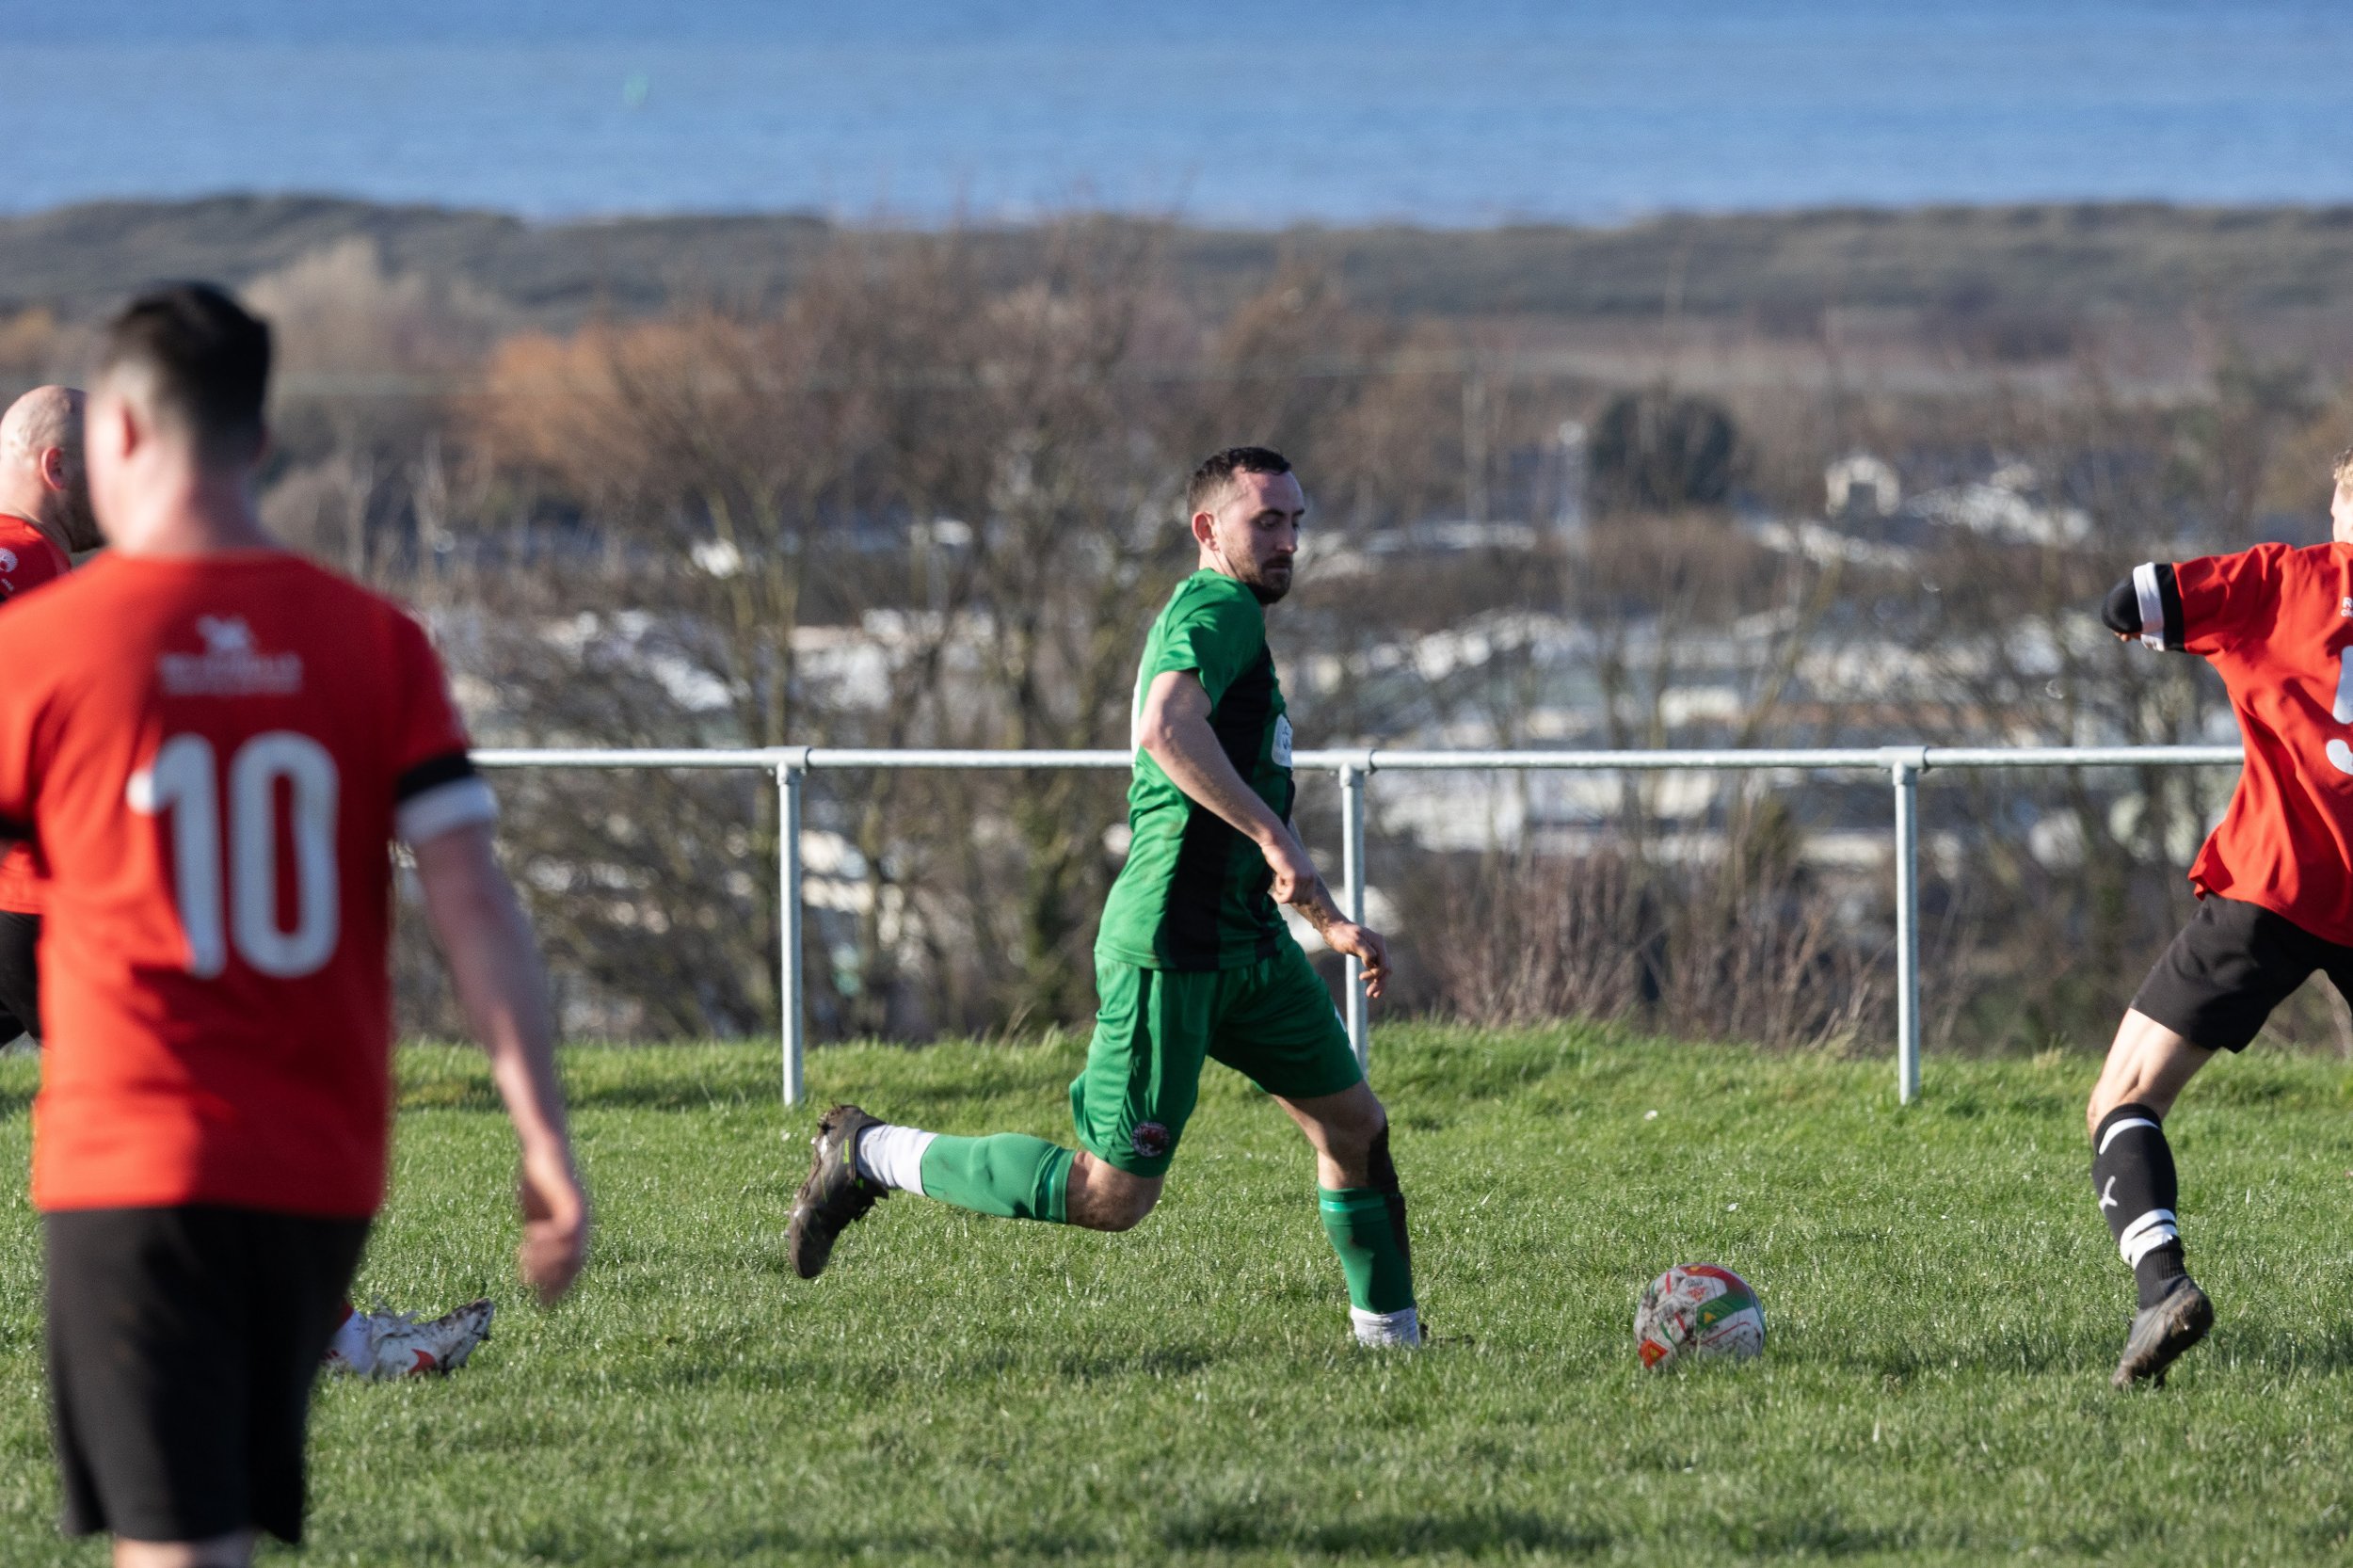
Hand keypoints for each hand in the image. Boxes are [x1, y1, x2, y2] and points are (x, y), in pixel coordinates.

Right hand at [517, 1147, 589, 1305]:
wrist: (545, 1148)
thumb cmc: (539, 1180)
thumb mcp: (536, 1213)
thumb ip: (536, 1235)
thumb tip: (528, 1260)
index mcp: (574, 1230)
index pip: (572, 1268)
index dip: (559, 1287)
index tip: (543, 1304)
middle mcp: (582, 1224)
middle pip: (575, 1264)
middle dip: (554, 1282)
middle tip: (532, 1289)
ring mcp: (579, 1213)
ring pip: (572, 1250)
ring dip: (548, 1262)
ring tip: (526, 1263)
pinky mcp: (573, 1200)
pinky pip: (568, 1228)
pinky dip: (552, 1239)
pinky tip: (531, 1236)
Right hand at [1261, 828, 1318, 903]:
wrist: (1276, 840)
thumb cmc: (1280, 853)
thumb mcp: (1292, 868)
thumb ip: (1296, 880)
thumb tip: (1294, 899)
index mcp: (1312, 875)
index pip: (1308, 899)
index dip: (1295, 898)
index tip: (1285, 891)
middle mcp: (1311, 877)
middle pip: (1302, 901)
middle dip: (1289, 897)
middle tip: (1280, 885)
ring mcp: (1304, 877)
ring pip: (1293, 900)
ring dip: (1283, 895)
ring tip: (1277, 883)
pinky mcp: (1294, 877)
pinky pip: (1287, 897)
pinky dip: (1279, 898)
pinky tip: (1274, 893)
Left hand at [1322, 920, 1389, 999]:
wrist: (1334, 929)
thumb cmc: (1342, 935)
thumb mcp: (1353, 941)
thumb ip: (1366, 951)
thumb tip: (1373, 963)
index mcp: (1379, 943)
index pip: (1384, 964)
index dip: (1376, 975)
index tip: (1361, 978)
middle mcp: (1380, 946)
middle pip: (1386, 969)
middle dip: (1380, 983)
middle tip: (1370, 995)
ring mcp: (1376, 951)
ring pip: (1382, 971)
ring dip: (1379, 983)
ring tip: (1371, 995)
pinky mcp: (1370, 955)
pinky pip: (1377, 968)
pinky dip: (1375, 978)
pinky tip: (1370, 985)